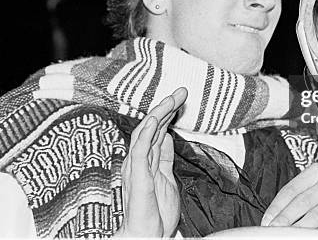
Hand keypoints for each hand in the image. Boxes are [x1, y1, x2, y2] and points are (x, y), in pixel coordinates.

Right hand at [116, 87, 187, 237]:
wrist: (147, 236)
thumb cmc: (155, 215)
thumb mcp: (166, 178)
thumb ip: (164, 158)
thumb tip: (167, 138)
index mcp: (146, 161)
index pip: (157, 130)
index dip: (168, 113)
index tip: (181, 100)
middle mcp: (138, 160)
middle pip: (152, 126)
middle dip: (166, 107)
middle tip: (181, 92)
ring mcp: (136, 166)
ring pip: (146, 132)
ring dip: (159, 113)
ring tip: (172, 99)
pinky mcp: (136, 175)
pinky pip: (139, 149)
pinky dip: (147, 132)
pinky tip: (156, 119)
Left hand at [261, 163, 317, 234]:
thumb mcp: (311, 198)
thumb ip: (294, 203)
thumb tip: (272, 219)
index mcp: (316, 172)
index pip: (291, 190)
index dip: (276, 207)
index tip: (267, 221)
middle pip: (302, 201)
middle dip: (285, 219)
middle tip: (275, 230)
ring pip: (316, 215)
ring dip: (301, 228)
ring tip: (290, 236)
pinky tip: (314, 237)